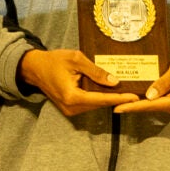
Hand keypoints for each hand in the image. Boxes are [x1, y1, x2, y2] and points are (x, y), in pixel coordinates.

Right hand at [19, 49, 133, 118]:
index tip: (135, 96)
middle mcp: (71, 107)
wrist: (35, 68)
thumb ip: (96, 71)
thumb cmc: (54, 61)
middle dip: (117, 98)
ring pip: (95, 105)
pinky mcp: (70, 108)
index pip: (101, 99)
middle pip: (100, 104)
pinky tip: (109, 91)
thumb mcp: (76, 60)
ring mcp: (70, 110)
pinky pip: (89, 104)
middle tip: (134, 92)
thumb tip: (114, 82)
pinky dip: (99, 98)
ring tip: (125, 91)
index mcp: (72, 96)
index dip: (120, 98)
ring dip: (108, 98)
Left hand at [114, 49, 169, 117]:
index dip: (134, 107)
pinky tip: (132, 95)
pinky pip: (157, 102)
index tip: (118, 108)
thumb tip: (149, 95)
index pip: (152, 105)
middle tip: (112, 101)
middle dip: (132, 104)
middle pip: (150, 107)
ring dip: (138, 102)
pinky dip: (146, 99)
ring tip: (119, 97)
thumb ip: (165, 80)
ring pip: (153, 105)